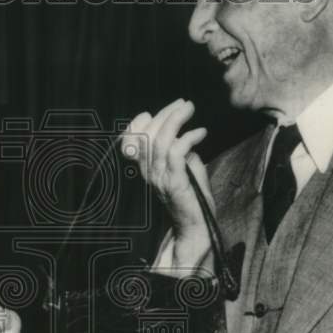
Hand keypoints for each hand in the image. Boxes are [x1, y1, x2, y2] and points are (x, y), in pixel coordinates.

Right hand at [121, 99, 213, 267]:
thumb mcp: (185, 170)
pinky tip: (201, 132)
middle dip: (165, 114)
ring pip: (160, 140)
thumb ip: (181, 152)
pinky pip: (176, 152)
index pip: (131, 141)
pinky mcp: (175, 183)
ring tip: (190, 109)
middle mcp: (148, 173)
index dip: (137, 123)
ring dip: (176, 120)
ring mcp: (160, 179)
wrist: (196, 228)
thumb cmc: (192, 199)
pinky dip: (189, 138)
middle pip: (147, 135)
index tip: (156, 111)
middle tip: (184, 104)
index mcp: (146, 170)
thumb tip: (186, 135)